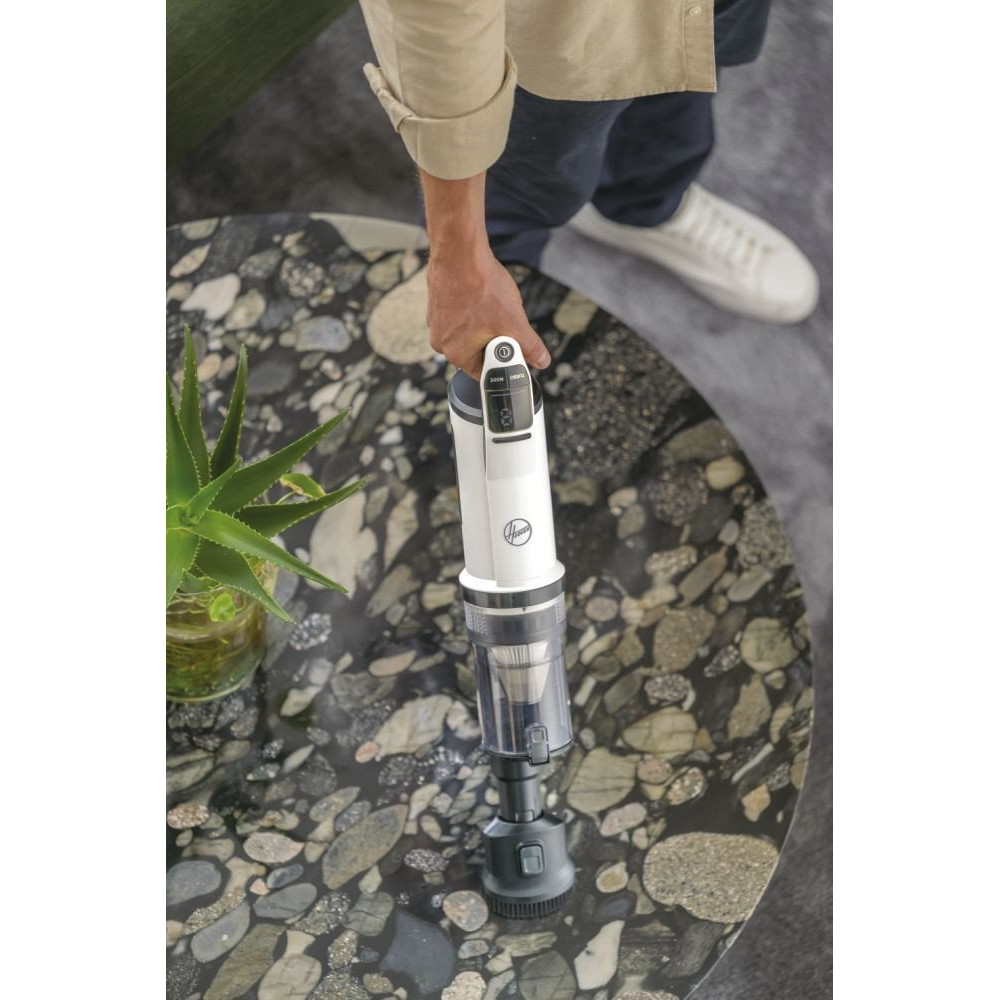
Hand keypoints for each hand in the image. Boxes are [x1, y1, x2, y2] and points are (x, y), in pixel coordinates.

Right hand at [418, 168, 549, 379]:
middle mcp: (441, 341)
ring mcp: (436, 322)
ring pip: (469, 331)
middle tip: (503, 321)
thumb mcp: (514, 322)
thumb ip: (530, 347)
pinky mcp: (437, 304)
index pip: (484, 371)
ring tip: (491, 303)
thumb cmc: (481, 286)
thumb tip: (541, 361)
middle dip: (494, 338)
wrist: (460, 250)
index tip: (512, 348)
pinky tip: (480, 294)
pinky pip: (460, 313)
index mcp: (456, 354)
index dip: (503, 361)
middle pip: (477, 351)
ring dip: (484, 321)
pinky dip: (472, 307)